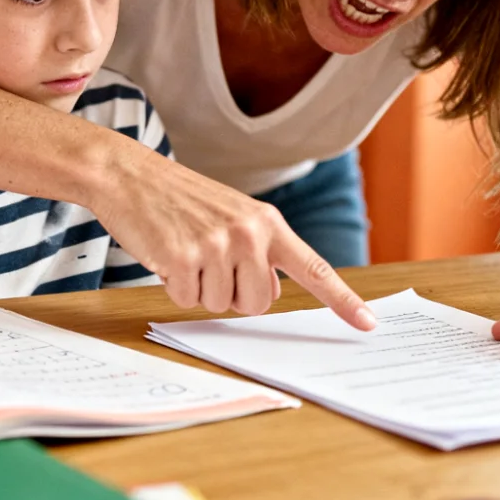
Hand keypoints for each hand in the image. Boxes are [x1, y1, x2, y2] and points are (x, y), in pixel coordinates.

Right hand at [90, 142, 376, 330]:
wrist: (130, 175)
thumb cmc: (180, 199)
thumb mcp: (231, 216)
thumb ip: (258, 250)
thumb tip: (267, 293)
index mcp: (267, 223)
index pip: (314, 268)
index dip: (343, 300)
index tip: (369, 325)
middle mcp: (249, 233)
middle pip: (259, 303)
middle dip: (234, 295)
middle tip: (209, 263)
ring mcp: (216, 245)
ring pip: (220, 305)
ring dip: (199, 288)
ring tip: (184, 250)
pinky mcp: (182, 258)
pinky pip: (187, 300)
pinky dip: (173, 285)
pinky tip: (166, 252)